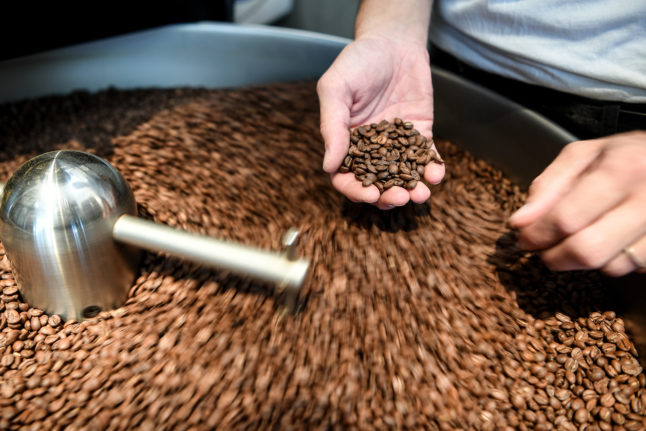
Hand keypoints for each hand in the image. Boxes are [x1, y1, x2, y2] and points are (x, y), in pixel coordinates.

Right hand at [317, 36, 444, 209]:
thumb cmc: (357, 62)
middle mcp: (369, 149)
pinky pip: (425, 157)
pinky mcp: (419, 134)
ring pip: (402, 177)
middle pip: (376, 184)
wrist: (392, 41)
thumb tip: (328, 166)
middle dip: (388, 196)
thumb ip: (331, 126)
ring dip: (412, 190)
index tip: (370, 194)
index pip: (345, 177)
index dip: (355, 190)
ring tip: (420, 194)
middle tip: (400, 198)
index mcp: (344, 143)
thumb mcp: (336, 89)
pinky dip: (432, 168)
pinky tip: (436, 174)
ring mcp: (396, 144)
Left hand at [509, 131, 645, 275]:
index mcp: (623, 169)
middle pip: (588, 250)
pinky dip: (612, 261)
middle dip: (556, 257)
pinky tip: (608, 241)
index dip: (538, 234)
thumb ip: (548, 186)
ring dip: (585, 261)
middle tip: (545, 249)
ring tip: (579, 239)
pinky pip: (632, 269)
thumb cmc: (627, 156)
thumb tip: (520, 222)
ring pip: (611, 266)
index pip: (567, 218)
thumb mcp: (583, 155)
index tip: (525, 238)